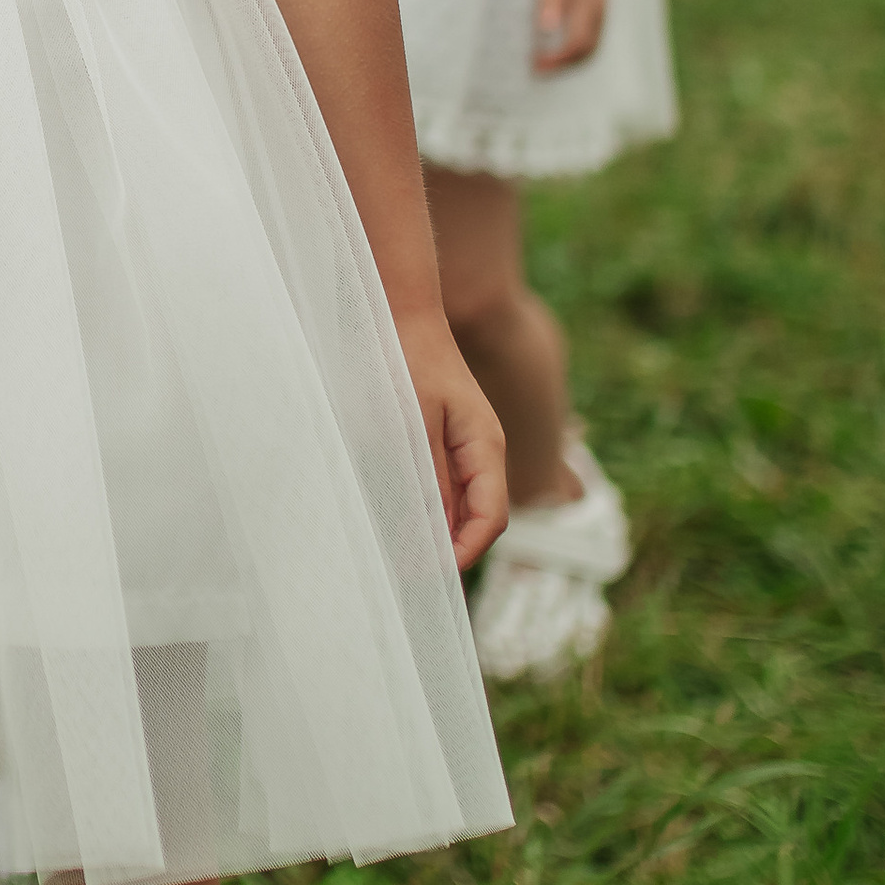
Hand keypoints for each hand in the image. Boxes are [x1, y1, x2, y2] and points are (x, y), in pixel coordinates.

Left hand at [393, 305, 506, 571]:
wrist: (398, 311)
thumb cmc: (406, 360)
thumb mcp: (413, 422)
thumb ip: (427, 476)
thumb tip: (433, 532)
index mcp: (486, 446)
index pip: (491, 517)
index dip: (465, 551)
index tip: (430, 573)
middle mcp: (482, 450)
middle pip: (477, 516)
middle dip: (448, 548)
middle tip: (406, 573)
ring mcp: (463, 444)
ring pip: (457, 503)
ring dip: (434, 529)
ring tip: (397, 552)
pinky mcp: (440, 437)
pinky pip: (440, 483)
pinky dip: (422, 505)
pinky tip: (393, 514)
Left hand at [533, 0, 607, 68]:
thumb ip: (551, 2)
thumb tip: (547, 30)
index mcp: (588, 8)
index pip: (575, 46)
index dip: (556, 60)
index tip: (535, 64)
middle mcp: (598, 13)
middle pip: (586, 51)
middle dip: (564, 65)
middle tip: (539, 68)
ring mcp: (600, 9)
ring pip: (591, 44)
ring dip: (571, 58)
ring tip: (548, 59)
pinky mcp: (598, 4)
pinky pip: (591, 34)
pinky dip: (577, 46)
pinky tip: (559, 41)